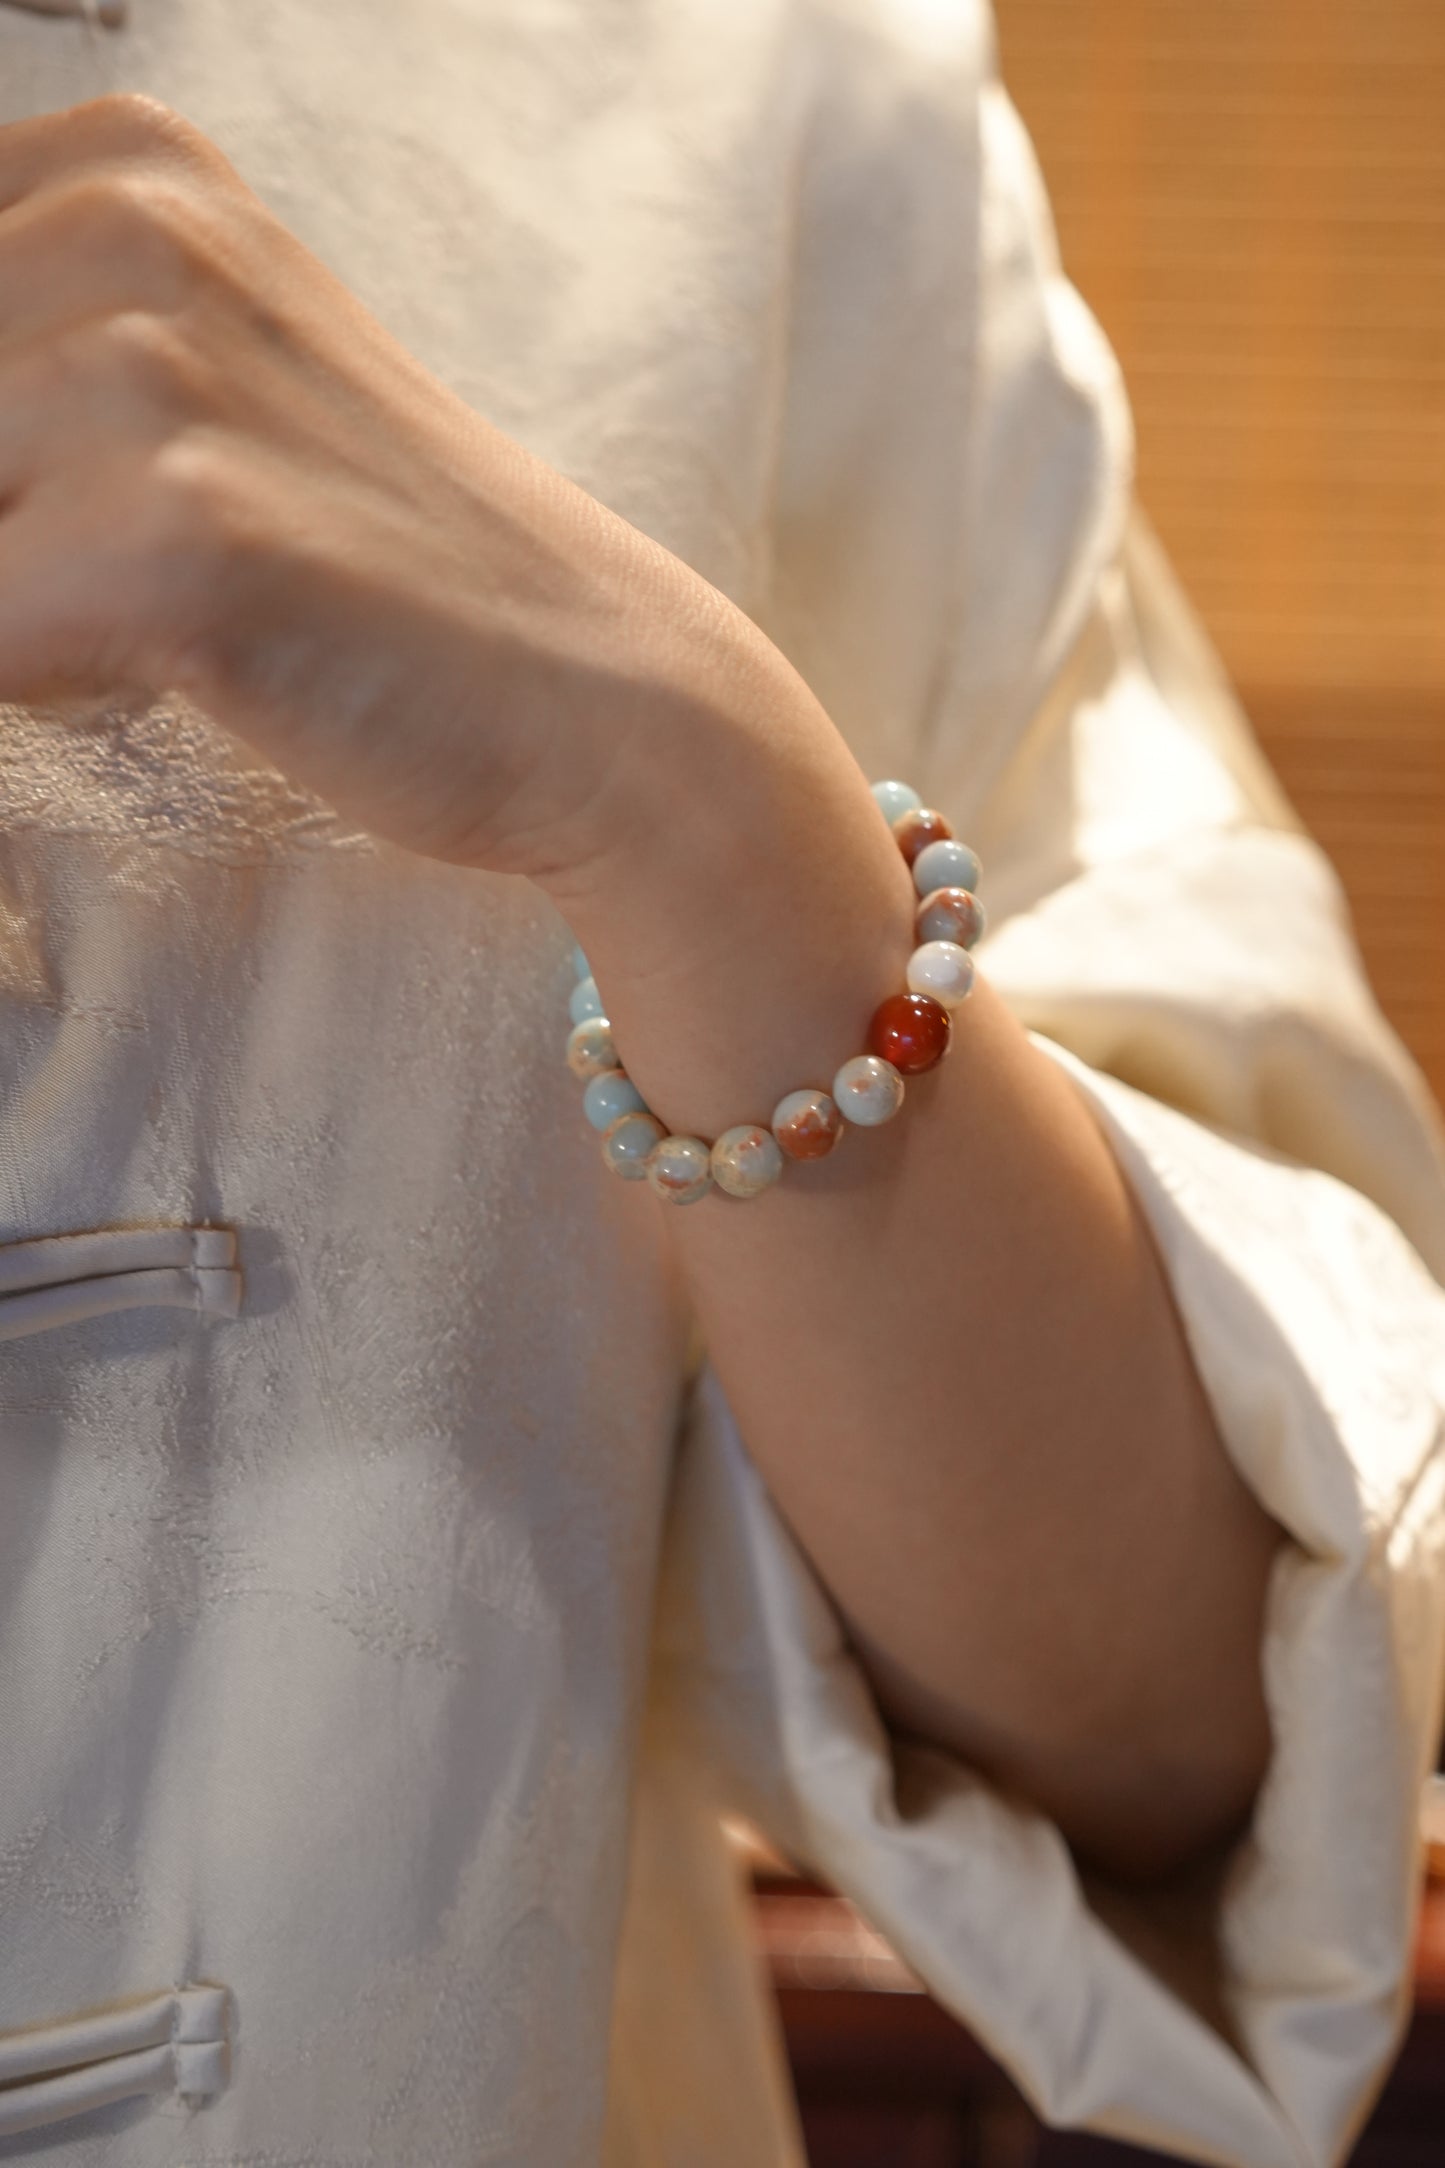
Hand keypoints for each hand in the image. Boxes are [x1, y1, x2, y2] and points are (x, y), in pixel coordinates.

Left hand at [0, 92, 795, 882]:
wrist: (591, 688)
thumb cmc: (387, 567)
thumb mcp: (204, 383)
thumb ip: (38, 352)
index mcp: (127, 168)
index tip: (74, 493)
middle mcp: (134, 226)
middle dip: (5, 526)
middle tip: (143, 568)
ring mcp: (158, 374)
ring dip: (24, 601)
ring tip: (175, 611)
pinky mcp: (184, 532)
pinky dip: (36, 684)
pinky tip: (181, 664)